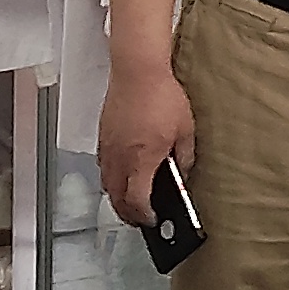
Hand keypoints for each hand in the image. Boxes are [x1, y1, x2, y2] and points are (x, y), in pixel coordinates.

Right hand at [97, 62, 195, 229]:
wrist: (137, 70)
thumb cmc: (162, 95)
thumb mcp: (185, 130)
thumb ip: (185, 158)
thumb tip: (183, 174)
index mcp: (142, 159)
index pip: (137, 201)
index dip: (145, 216)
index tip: (153, 219)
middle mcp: (120, 157)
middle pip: (117, 199)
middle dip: (128, 214)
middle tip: (141, 218)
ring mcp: (108, 148)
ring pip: (107, 185)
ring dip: (118, 198)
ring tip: (132, 202)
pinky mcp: (103, 137)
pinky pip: (103, 167)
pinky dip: (112, 178)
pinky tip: (123, 175)